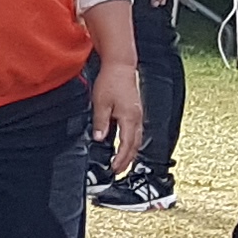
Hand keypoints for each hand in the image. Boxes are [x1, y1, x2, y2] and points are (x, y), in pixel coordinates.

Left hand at [89, 60, 144, 177]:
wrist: (120, 66)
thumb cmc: (111, 82)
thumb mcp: (101, 103)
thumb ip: (101, 122)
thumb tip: (100, 138)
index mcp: (130, 118)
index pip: (127, 145)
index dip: (121, 159)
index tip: (114, 168)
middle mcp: (137, 118)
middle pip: (135, 145)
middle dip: (128, 160)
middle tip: (118, 170)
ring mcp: (137, 114)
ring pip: (137, 139)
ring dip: (130, 152)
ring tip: (122, 162)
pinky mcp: (135, 111)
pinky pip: (136, 131)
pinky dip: (131, 142)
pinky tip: (125, 145)